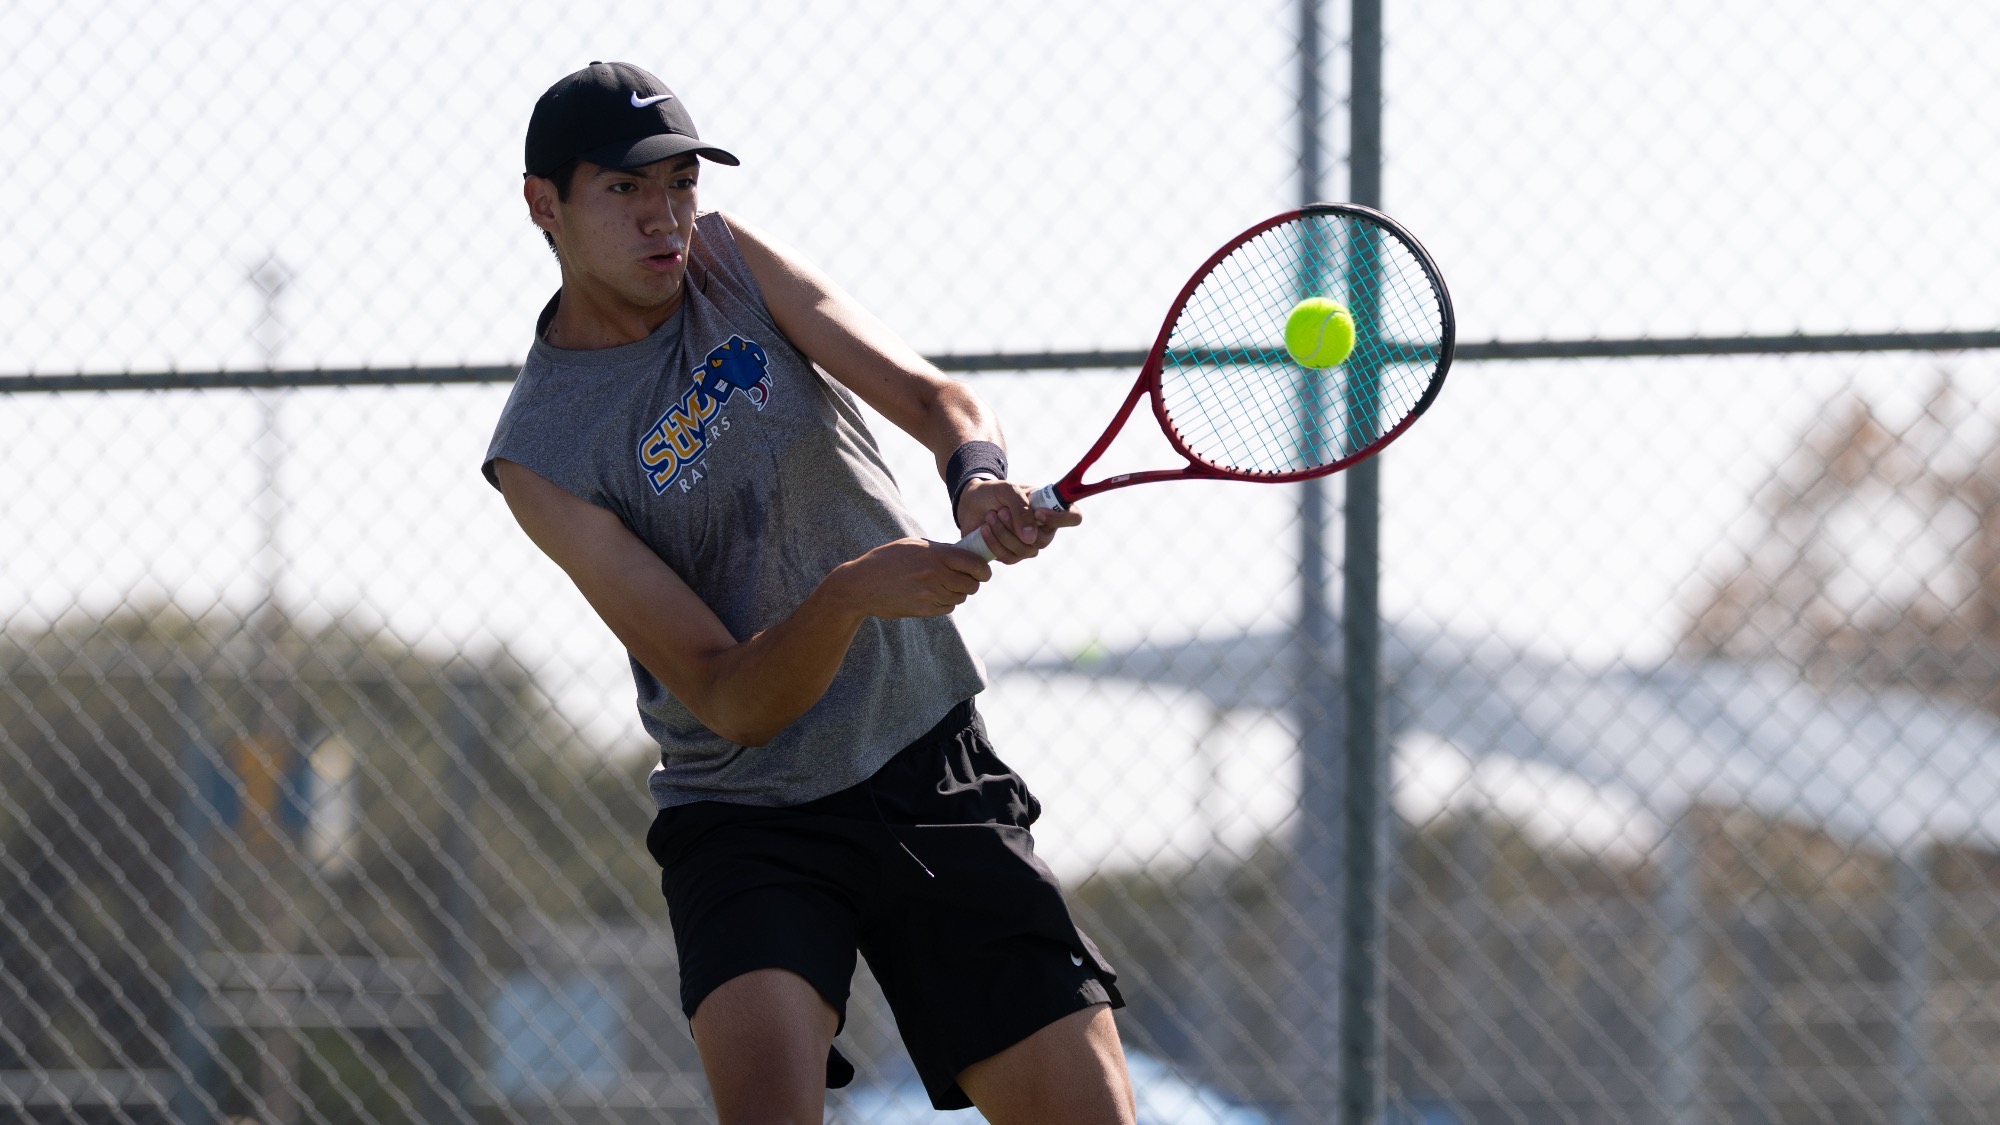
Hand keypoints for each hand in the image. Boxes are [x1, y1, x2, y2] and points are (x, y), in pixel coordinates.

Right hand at [829, 537, 992, 618]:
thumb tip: (964, 553)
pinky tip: (933, 595)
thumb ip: (939, 549)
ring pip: (960, 597)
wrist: (861, 585)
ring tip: (943, 585)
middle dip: (972, 583)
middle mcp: (936, 575)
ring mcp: (930, 594)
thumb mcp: (912, 545)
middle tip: (965, 579)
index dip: (984, 570)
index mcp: (936, 555)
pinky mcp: (924, 610)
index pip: (975, 565)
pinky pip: (948, 608)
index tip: (983, 572)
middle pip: (972, 584)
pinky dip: (946, 603)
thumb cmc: (886, 560)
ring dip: (958, 593)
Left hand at [955, 478, 1083, 563]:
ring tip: (990, 516)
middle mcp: (1044, 529)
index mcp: (1050, 508)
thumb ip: (1021, 509)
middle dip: (1017, 527)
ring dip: (1003, 533)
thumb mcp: (1007, 490)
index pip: (1073, 517)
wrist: (971, 502)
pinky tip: (985, 529)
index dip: (1060, 519)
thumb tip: (1030, 539)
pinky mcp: (1011, 554)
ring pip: (1024, 551)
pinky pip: (1009, 557)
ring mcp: (1029, 544)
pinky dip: (994, 543)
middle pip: (1043, 541)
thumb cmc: (994, 492)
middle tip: (1001, 511)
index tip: (1037, 512)